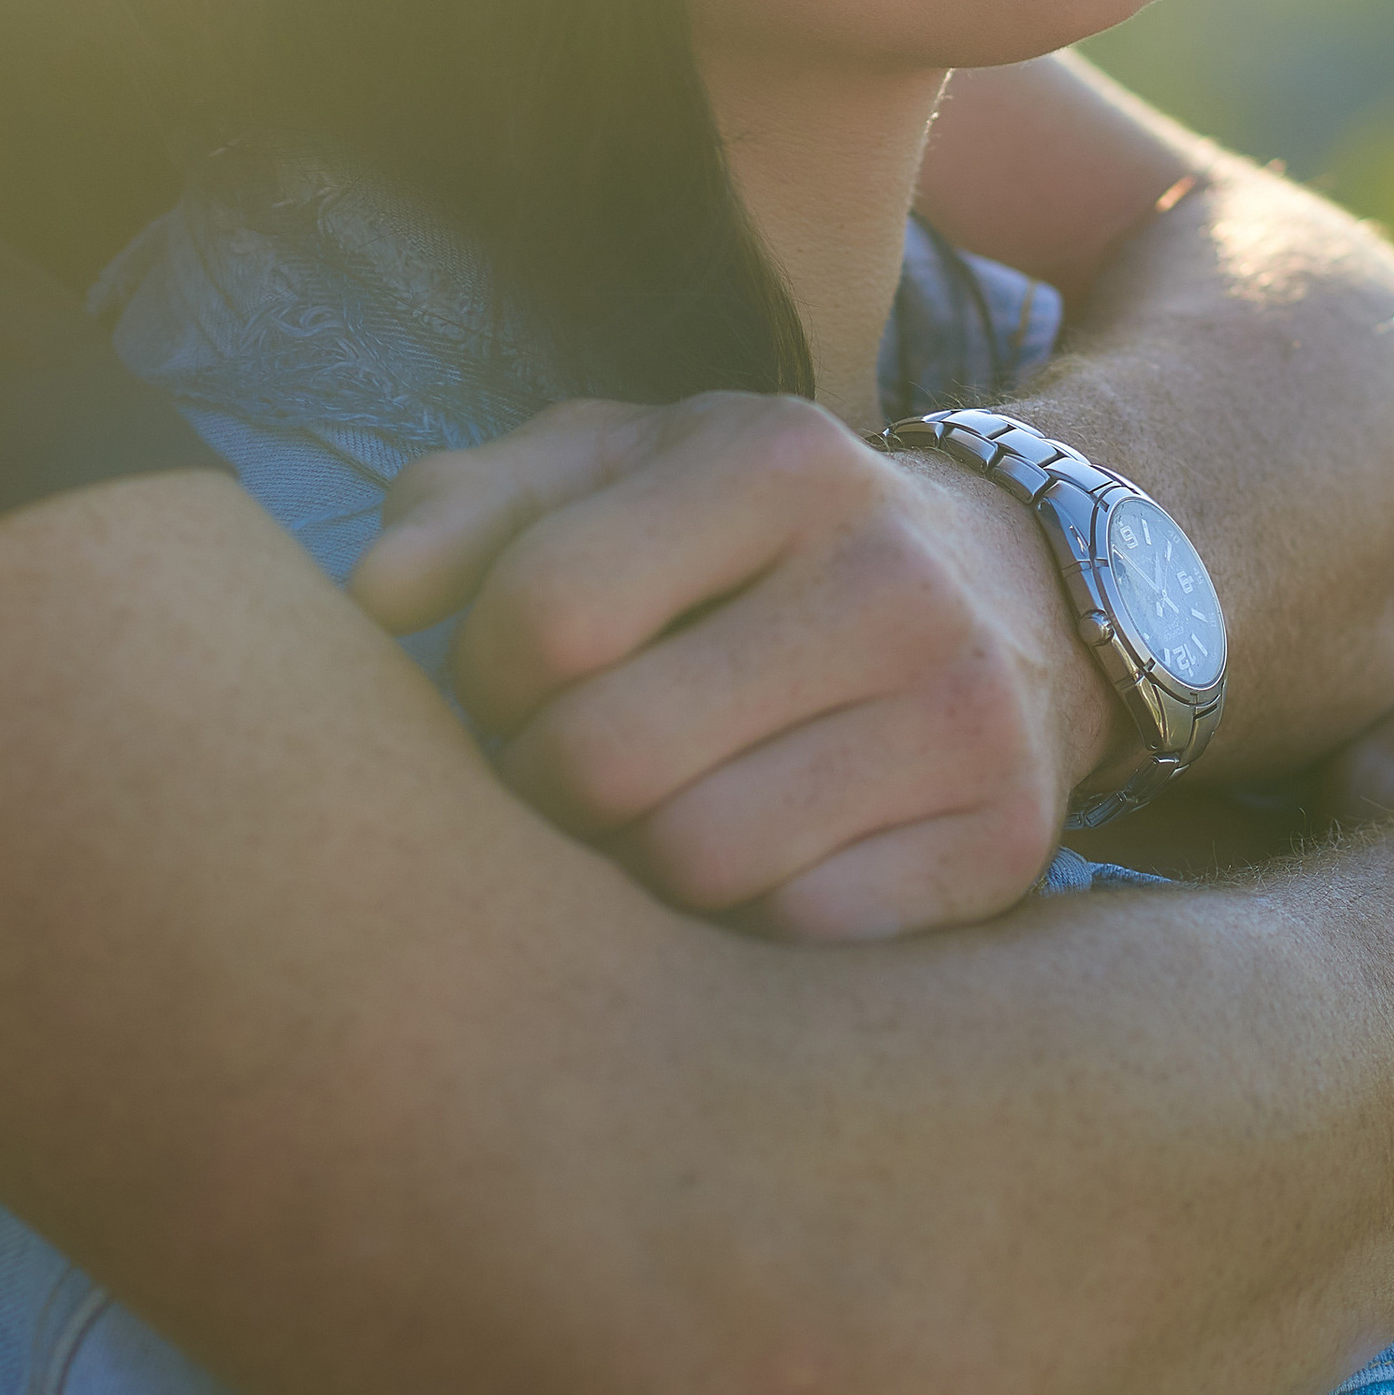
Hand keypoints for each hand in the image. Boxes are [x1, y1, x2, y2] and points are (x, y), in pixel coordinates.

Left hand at [348, 389, 1121, 938]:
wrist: (1018, 591)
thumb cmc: (758, 535)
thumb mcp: (631, 468)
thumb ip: (485, 507)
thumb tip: (374, 596)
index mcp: (778, 457)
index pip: (547, 611)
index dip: (483, 672)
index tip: (509, 681)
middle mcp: (887, 575)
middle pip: (607, 758)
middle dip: (542, 783)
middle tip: (557, 770)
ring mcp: (960, 714)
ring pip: (696, 864)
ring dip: (629, 865)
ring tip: (639, 817)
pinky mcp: (1004, 841)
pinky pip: (800, 937)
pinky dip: (742, 923)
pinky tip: (744, 864)